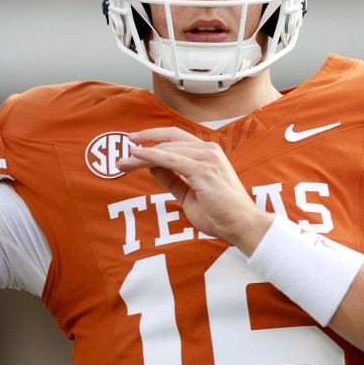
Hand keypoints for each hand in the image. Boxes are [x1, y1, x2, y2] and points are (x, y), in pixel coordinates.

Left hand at [117, 127, 271, 253]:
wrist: (242, 226)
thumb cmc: (219, 214)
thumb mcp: (188, 193)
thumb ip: (172, 178)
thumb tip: (151, 166)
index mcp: (208, 153)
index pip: (176, 139)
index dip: (153, 138)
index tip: (134, 142)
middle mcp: (208, 150)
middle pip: (168, 141)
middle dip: (143, 145)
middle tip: (121, 154)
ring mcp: (207, 158)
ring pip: (166, 150)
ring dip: (141, 155)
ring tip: (123, 163)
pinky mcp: (202, 170)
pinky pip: (170, 159)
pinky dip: (150, 156)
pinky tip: (136, 157)